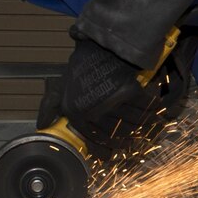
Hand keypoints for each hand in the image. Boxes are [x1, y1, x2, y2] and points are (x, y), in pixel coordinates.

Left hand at [60, 36, 149, 156]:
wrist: (101, 43)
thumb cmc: (83, 65)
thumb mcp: (62, 85)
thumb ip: (50, 105)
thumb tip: (42, 125)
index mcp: (75, 112)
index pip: (93, 139)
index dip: (104, 148)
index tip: (111, 153)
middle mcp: (92, 111)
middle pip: (116, 133)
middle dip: (126, 138)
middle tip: (132, 141)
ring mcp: (111, 102)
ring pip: (132, 122)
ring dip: (142, 124)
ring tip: (148, 125)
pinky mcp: (129, 92)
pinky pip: (145, 106)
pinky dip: (152, 107)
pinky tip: (155, 107)